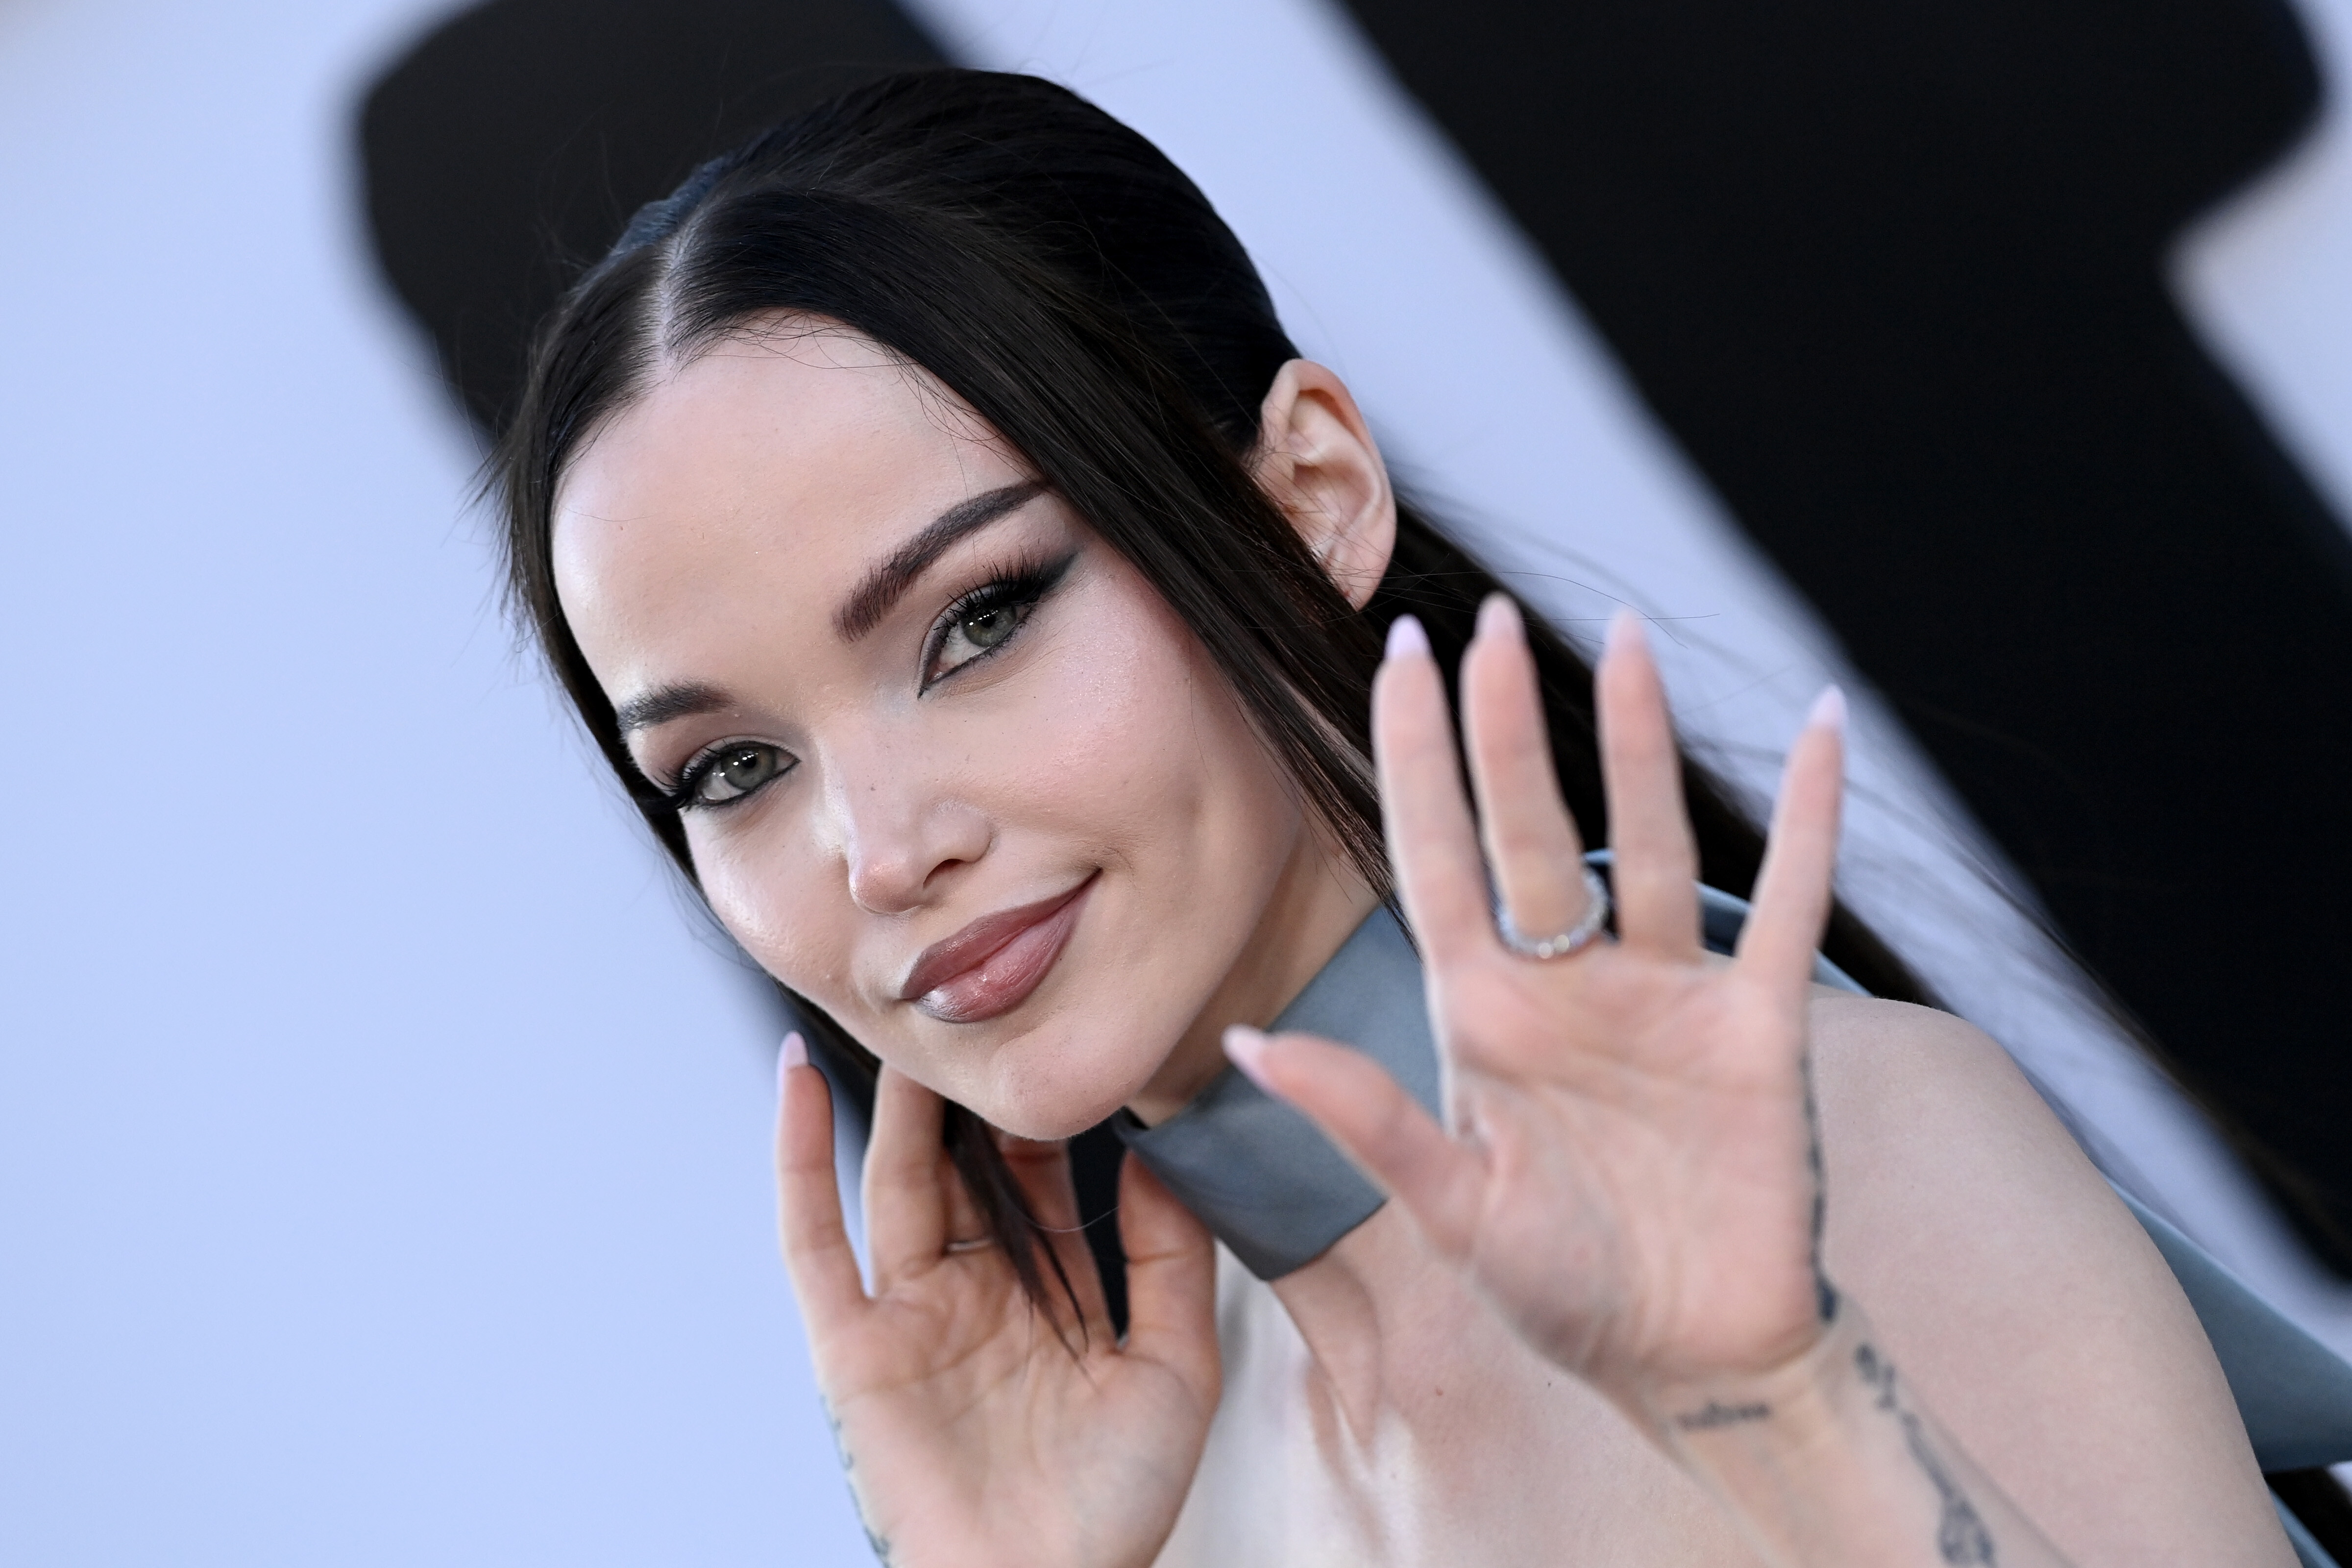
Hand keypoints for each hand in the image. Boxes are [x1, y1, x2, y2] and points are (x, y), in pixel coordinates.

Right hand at [776, 1052, 1219, 1567]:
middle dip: (972, 1088)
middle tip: (988, 996)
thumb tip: (1160, 1159)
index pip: (1043, 1176)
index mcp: (1047, 1294)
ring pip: (896, 1177)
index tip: (1071, 1030)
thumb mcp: (1177, 1368)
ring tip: (911, 1008)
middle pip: (964, 1163)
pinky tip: (796, 1074)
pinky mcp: (850, 1346)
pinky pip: (812, 1237)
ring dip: (898, 1096)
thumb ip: (1173, 1262)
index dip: (1052, 1110)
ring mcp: (907, 1314)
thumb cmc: (1115, 1505)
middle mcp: (973, 1293)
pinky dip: (795, 1153)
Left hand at [1227, 599, 1846, 1411]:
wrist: (1689, 1358)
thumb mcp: (1452, 1211)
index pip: (1434, 857)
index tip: (1400, 659)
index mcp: (1481, 1016)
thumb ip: (1364, 1120)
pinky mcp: (1755, 1026)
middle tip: (1490, 620)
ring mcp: (1664, 995)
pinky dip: (1807, 821)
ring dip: (1636, 744)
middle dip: (1507, 727)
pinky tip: (1817, 727)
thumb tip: (1243, 1048)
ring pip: (1643, 842)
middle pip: (1529, 828)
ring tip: (1624, 638)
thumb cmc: (1562, 1290)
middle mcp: (1565, 985)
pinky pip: (1784, 904)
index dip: (1416, 759)